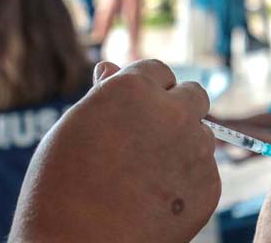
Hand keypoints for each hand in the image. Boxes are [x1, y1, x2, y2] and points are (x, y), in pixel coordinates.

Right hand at [9, 60, 219, 242]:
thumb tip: (111, 68)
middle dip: (178, 109)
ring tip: (143, 179)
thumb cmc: (61, 188)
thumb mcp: (73, 128)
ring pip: (202, 136)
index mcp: (135, 89)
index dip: (147, 90)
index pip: (159, 71)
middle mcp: (173, 111)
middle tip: (149, 139)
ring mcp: (196, 149)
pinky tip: (154, 202)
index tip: (134, 112)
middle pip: (194, 95)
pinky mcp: (209, 185)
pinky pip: (204, 174)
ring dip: (183, 147)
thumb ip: (103, 96)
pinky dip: (187, 184)